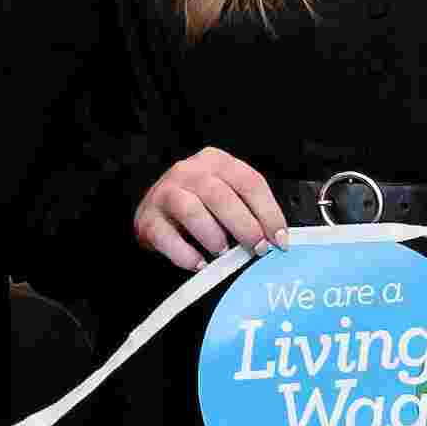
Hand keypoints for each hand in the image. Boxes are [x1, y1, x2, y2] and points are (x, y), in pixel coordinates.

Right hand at [133, 146, 283, 270]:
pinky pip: (166, 236)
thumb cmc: (200, 206)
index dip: (268, 212)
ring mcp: (165, 192)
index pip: (249, 182)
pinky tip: (198, 263)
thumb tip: (276, 239)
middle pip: (220, 195)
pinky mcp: (147, 218)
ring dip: (213, 236)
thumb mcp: (226, 196)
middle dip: (244, 226)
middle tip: (257, 248)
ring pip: (191, 210)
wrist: (155, 212)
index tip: (279, 239)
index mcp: (216, 161)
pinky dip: (185, 254)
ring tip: (223, 253)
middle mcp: (189, 171)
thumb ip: (248, 210)